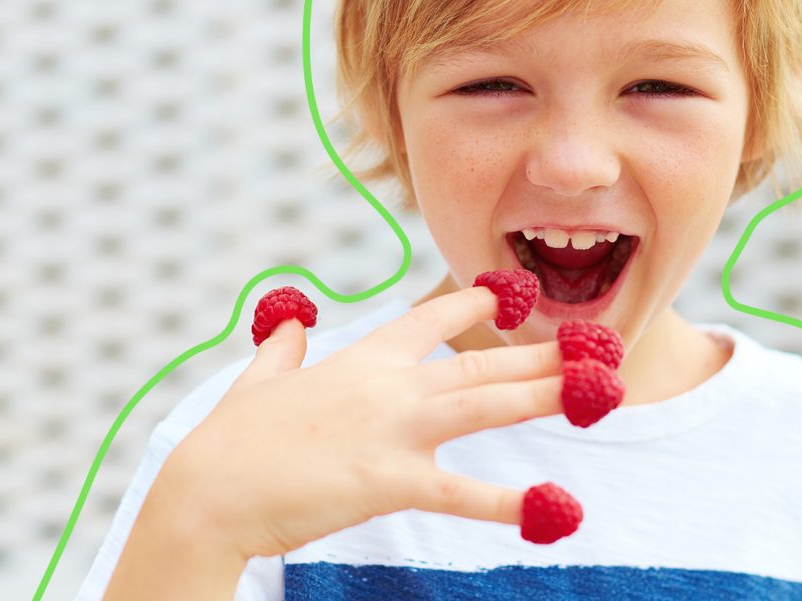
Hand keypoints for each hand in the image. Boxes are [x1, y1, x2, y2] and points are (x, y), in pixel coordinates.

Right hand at [157, 286, 564, 560]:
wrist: (206, 492)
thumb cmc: (228, 444)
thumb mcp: (258, 383)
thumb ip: (282, 353)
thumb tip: (289, 327)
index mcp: (361, 360)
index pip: (429, 320)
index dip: (473, 304)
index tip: (507, 295)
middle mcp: (388, 386)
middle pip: (479, 362)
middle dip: (539, 356)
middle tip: (590, 349)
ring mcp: (393, 429)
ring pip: (486, 405)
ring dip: (544, 396)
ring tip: (594, 392)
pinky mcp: (391, 480)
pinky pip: (464, 492)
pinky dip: (509, 501)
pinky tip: (552, 507)